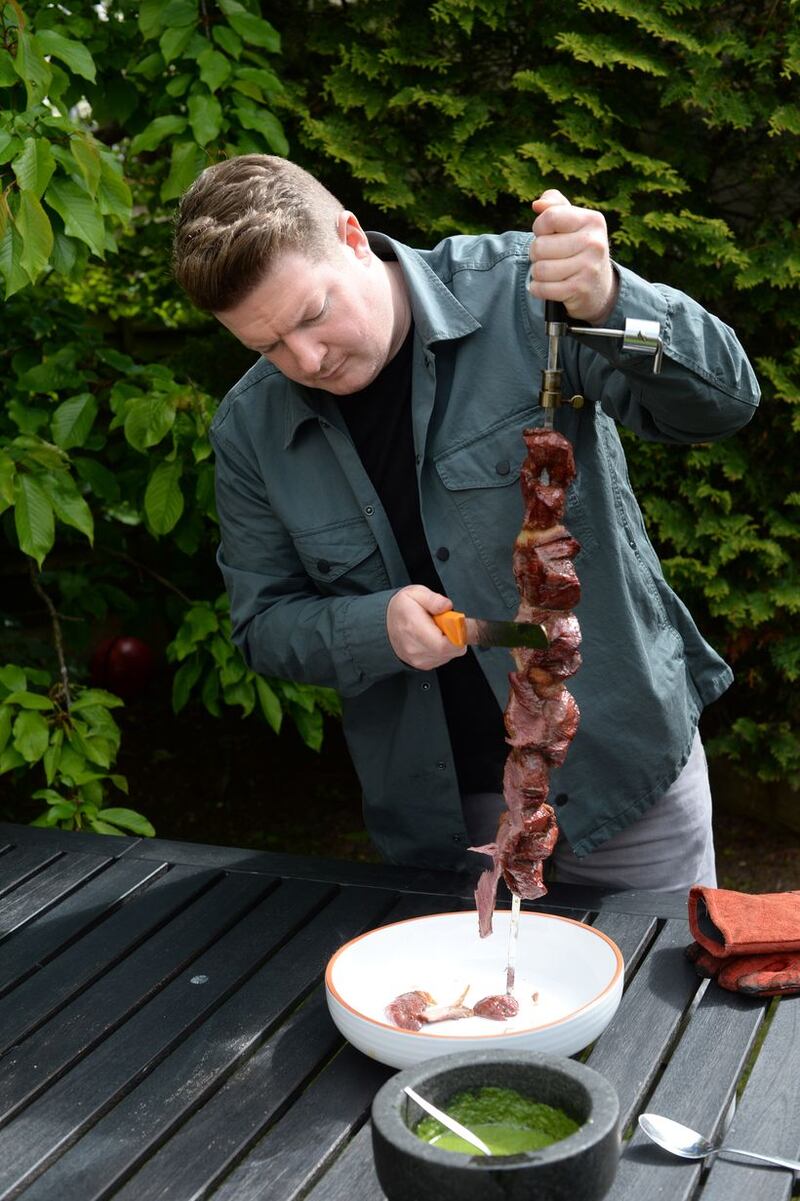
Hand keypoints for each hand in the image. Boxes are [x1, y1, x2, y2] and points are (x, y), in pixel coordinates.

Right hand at [386, 585, 466, 669]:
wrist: (385, 625)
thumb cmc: (401, 609)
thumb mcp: (415, 593)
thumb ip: (433, 599)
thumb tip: (447, 606)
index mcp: (414, 629)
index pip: (444, 644)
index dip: (458, 635)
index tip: (458, 624)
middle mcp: (416, 648)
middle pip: (451, 650)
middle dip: (456, 636)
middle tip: (445, 623)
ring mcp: (419, 659)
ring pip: (450, 655)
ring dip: (450, 642)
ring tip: (436, 630)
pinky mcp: (423, 665)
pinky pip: (444, 658)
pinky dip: (444, 648)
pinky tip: (433, 638)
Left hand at [529, 189, 617, 324]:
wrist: (599, 286)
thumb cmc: (578, 247)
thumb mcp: (572, 222)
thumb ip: (554, 206)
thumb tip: (538, 205)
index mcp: (592, 220)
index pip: (549, 217)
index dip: (539, 228)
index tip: (547, 234)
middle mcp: (594, 243)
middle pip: (540, 246)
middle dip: (536, 253)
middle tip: (549, 257)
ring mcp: (589, 267)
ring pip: (540, 269)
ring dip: (537, 273)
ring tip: (549, 271)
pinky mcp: (580, 289)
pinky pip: (542, 288)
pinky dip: (537, 289)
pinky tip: (547, 286)